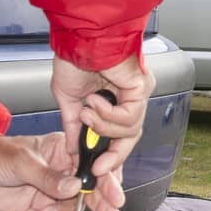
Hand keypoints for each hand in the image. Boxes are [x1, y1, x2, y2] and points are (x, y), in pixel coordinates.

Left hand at [0, 133, 125, 210]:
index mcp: (64, 150)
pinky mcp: (40, 207)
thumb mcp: (22, 161)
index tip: (114, 194)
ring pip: (72, 208)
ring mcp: (52, 190)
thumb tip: (74, 187)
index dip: (107, 179)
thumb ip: (48, 177)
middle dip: (100, 203)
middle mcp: (63, 171)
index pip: (93, 165)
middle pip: (91, 189)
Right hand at [51, 54, 153, 183]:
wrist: (77, 36)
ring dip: (103, 127)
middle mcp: (131, 98)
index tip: (95, 174)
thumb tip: (72, 149)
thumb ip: (73, 126)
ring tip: (85, 113)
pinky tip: (94, 102)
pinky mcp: (142, 87)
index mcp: (116, 100)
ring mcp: (139, 93)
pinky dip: (108, 115)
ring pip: (130, 130)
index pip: (119, 137)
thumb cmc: (74, 57)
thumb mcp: (68, 100)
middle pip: (130, 139)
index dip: (110, 158)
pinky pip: (129, 116)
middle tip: (97, 169)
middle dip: (114, 159)